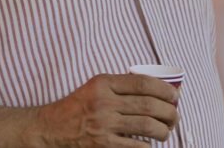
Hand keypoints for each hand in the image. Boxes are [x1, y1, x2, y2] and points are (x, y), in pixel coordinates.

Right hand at [0, 73, 179, 146]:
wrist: (49, 130)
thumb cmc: (75, 109)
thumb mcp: (94, 88)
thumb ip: (119, 87)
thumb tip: (156, 91)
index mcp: (103, 83)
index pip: (143, 83)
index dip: (165, 89)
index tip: (175, 96)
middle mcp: (104, 102)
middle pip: (149, 105)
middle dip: (170, 112)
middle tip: (175, 116)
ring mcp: (104, 125)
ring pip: (147, 127)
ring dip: (164, 131)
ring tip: (166, 131)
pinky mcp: (103, 146)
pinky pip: (137, 147)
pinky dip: (149, 147)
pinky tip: (150, 145)